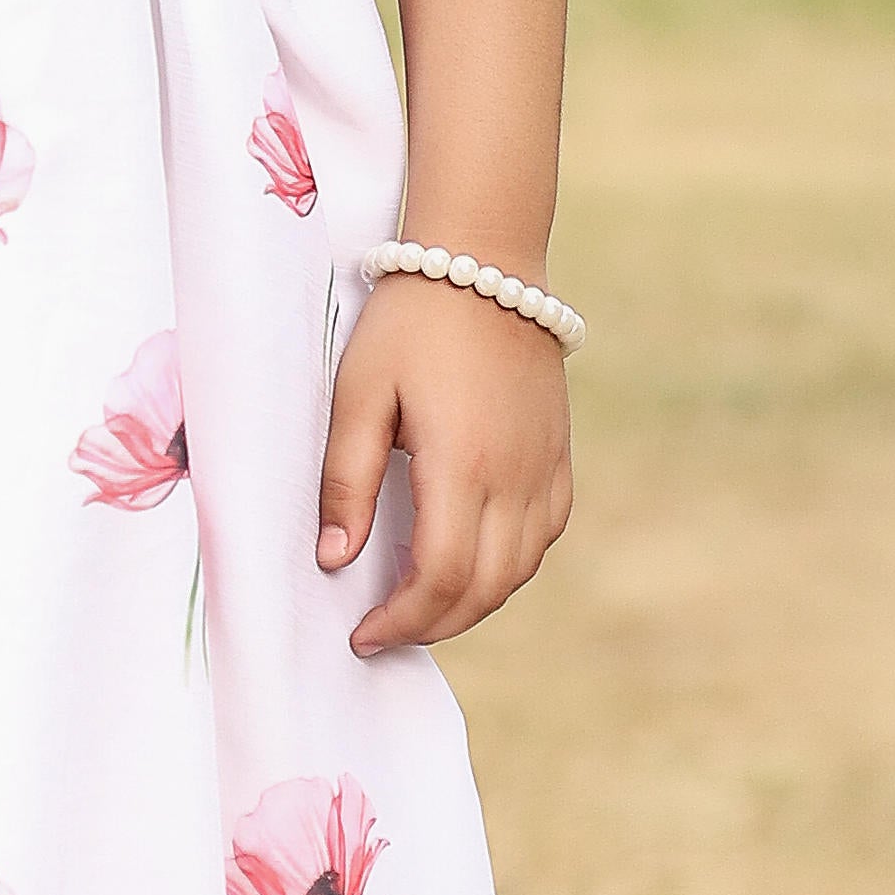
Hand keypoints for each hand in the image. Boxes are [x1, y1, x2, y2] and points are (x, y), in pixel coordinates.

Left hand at [317, 271, 574, 652]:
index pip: (441, 577)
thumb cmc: (410, 322)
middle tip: (386, 630)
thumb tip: (336, 560)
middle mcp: (515, 476)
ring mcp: (545, 466)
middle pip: (486, 589)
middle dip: (434, 624)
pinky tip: (474, 562)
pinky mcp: (558, 454)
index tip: (363, 633)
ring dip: (473, 602)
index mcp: (463, 464)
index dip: (402, 620)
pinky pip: (545, 534)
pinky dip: (510, 567)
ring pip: (521, 570)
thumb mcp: (359, 394)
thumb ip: (346, 482)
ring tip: (422, 603)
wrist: (485, 260)